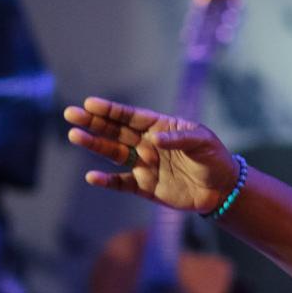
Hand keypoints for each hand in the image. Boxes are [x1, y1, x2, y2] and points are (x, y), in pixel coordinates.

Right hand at [64, 98, 236, 212]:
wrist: (221, 189)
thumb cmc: (214, 158)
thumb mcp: (202, 142)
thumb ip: (179, 138)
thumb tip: (155, 140)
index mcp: (159, 127)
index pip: (131, 116)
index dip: (110, 110)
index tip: (89, 103)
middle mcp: (147, 144)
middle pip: (115, 132)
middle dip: (93, 123)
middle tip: (70, 114)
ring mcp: (144, 165)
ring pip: (113, 154)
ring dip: (94, 145)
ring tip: (74, 135)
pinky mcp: (145, 187)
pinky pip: (121, 183)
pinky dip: (107, 181)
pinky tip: (92, 176)